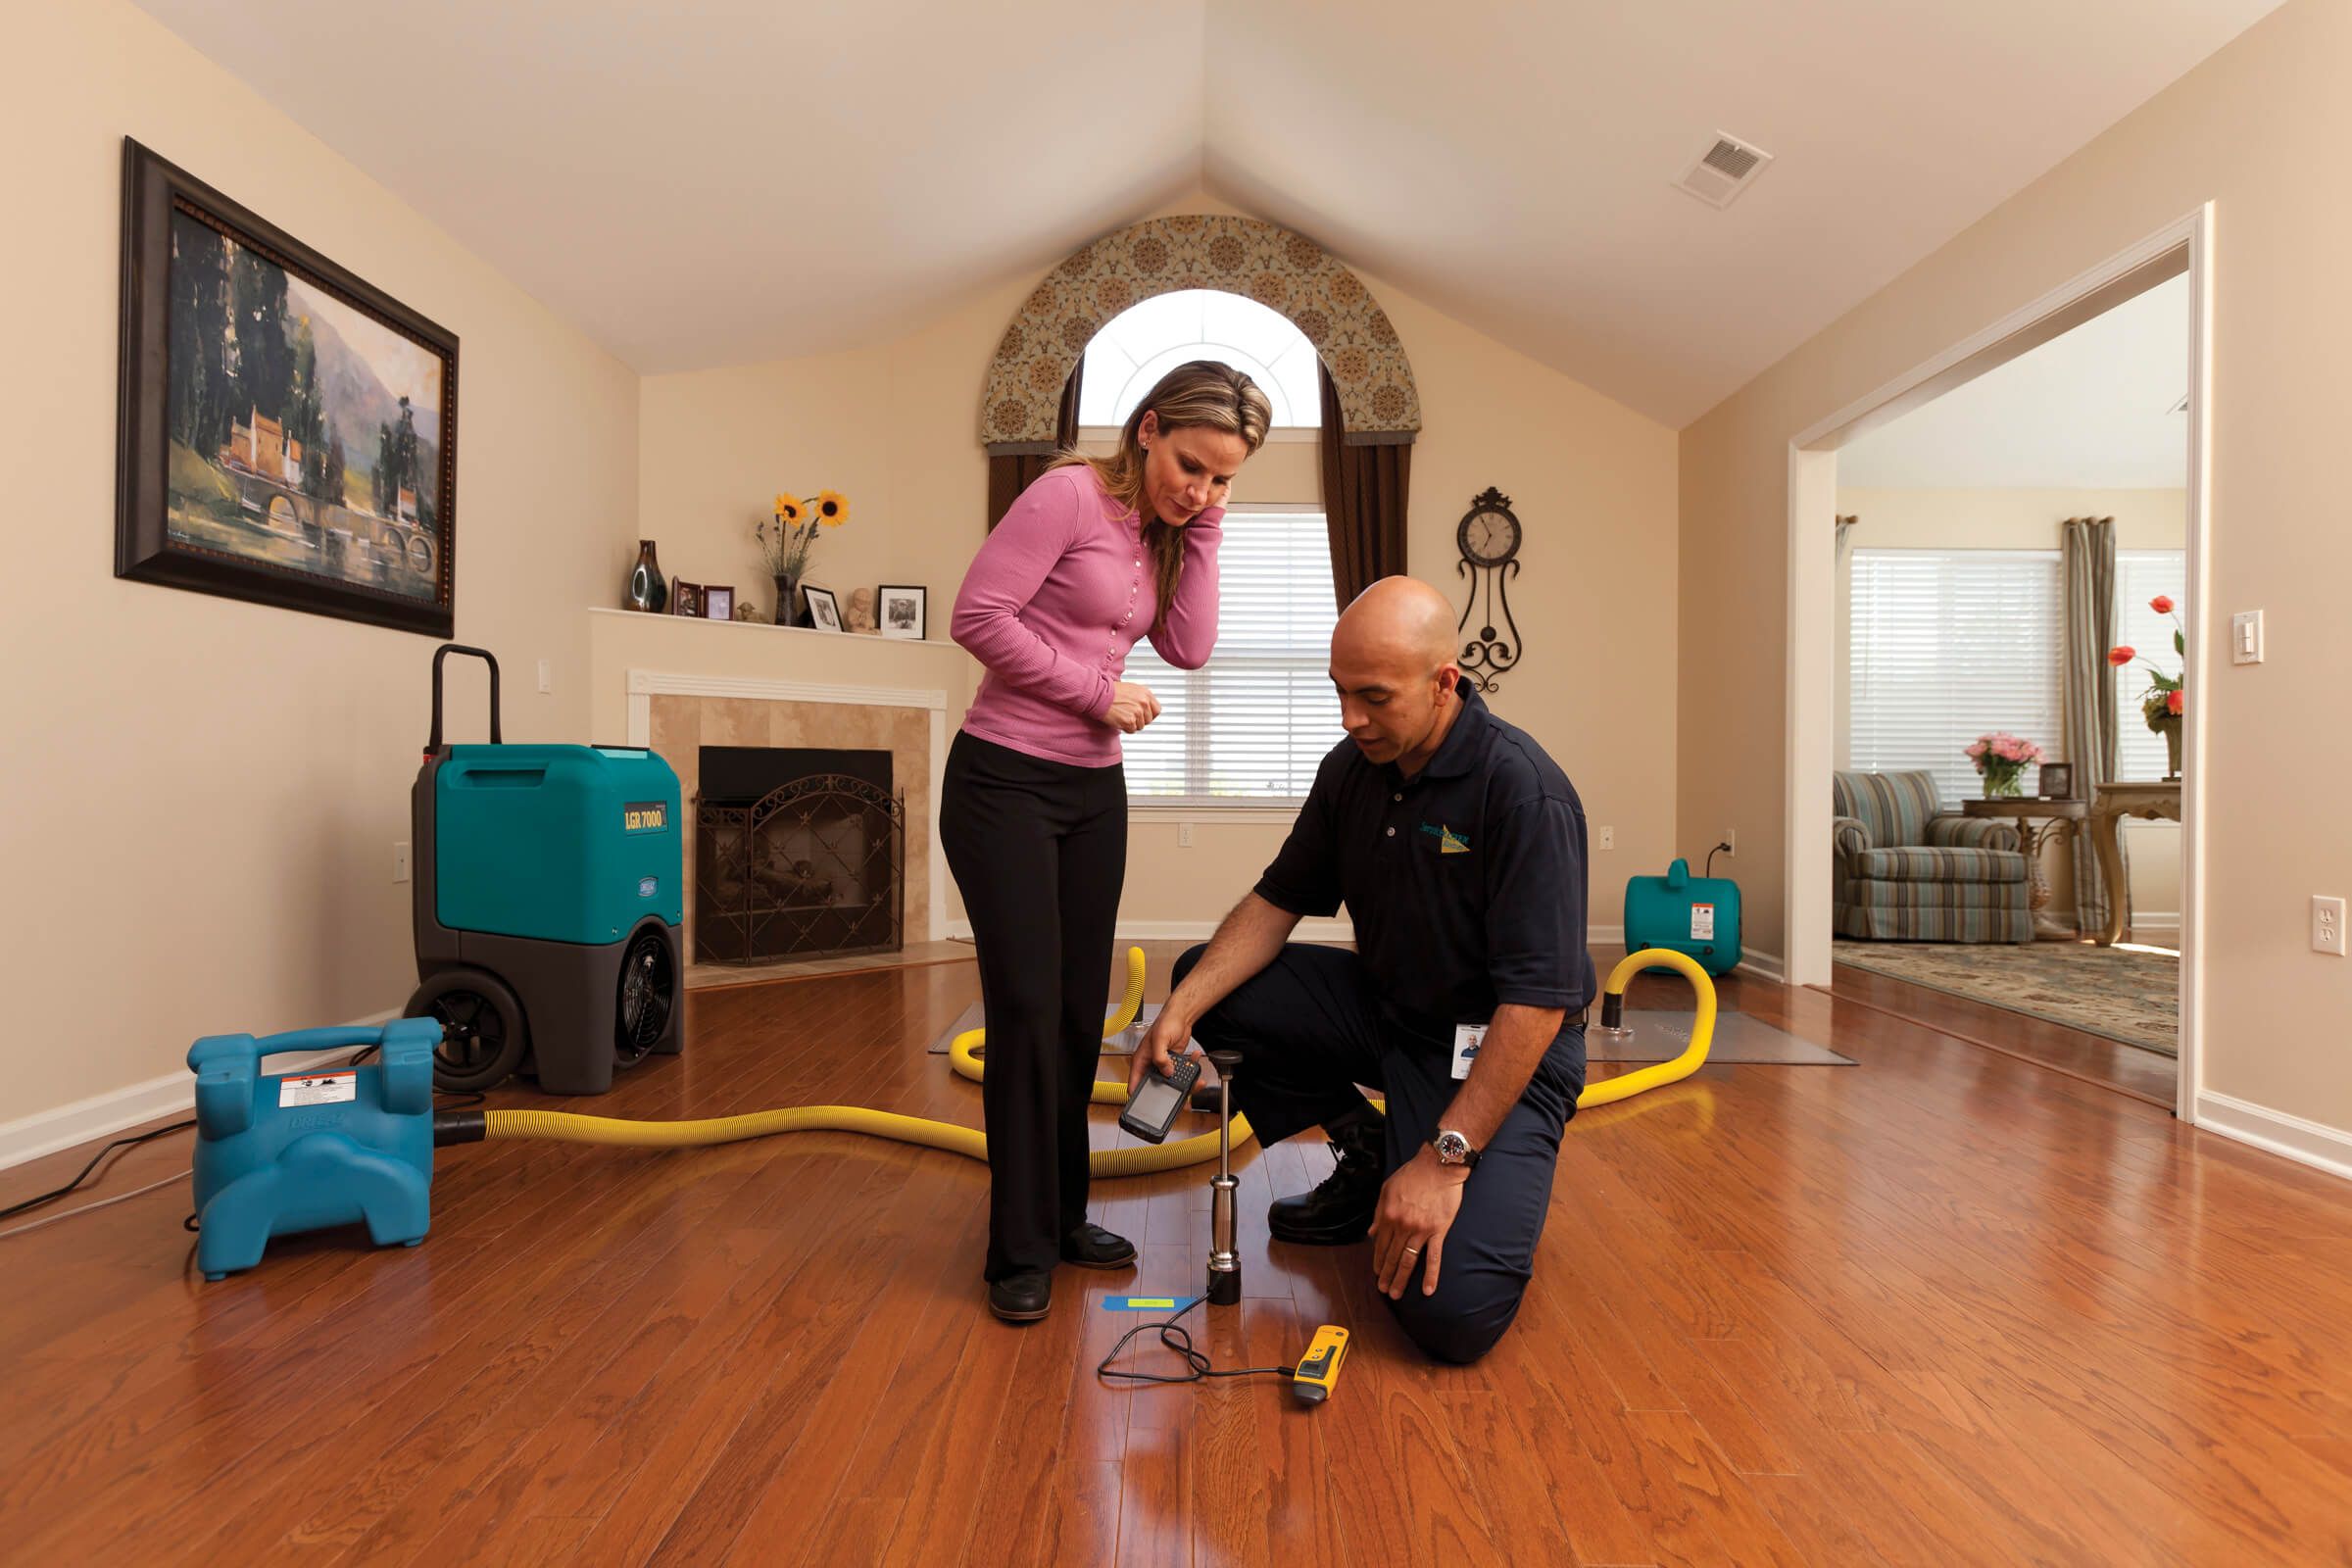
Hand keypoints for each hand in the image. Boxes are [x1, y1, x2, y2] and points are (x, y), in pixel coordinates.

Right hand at [1105, 681, 1160, 733]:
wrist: (1099, 695)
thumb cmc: (1111, 691)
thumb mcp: (1131, 689)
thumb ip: (1141, 698)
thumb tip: (1146, 707)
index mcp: (1145, 693)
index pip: (1157, 710)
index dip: (1150, 714)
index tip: (1145, 716)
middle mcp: (1143, 702)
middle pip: (1148, 720)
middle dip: (1140, 720)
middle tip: (1129, 716)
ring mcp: (1137, 712)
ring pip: (1140, 726)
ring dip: (1131, 724)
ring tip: (1122, 715)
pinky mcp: (1129, 721)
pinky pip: (1131, 730)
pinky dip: (1125, 728)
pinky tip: (1119, 719)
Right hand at [1128, 1006, 1193, 1095]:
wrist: (1180, 1015)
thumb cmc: (1165, 1022)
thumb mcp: (1160, 1039)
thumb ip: (1160, 1057)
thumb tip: (1166, 1072)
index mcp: (1141, 1061)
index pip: (1135, 1083)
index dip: (1139, 1096)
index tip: (1149, 1104)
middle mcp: (1151, 1065)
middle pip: (1157, 1086)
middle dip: (1170, 1091)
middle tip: (1182, 1095)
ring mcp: (1163, 1065)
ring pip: (1171, 1081)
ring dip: (1184, 1082)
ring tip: (1195, 1080)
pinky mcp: (1174, 1063)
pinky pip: (1181, 1072)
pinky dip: (1190, 1069)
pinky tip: (1194, 1060)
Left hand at [1368, 1147, 1467, 1299]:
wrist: (1439, 1165)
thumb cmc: (1413, 1174)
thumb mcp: (1387, 1189)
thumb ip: (1379, 1212)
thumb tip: (1372, 1233)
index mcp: (1388, 1215)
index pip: (1381, 1245)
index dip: (1378, 1260)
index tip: (1376, 1273)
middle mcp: (1402, 1226)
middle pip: (1392, 1256)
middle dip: (1386, 1275)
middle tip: (1383, 1290)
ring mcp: (1421, 1230)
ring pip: (1408, 1260)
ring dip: (1400, 1279)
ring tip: (1396, 1294)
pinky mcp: (1438, 1231)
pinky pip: (1434, 1257)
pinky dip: (1430, 1275)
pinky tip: (1427, 1290)